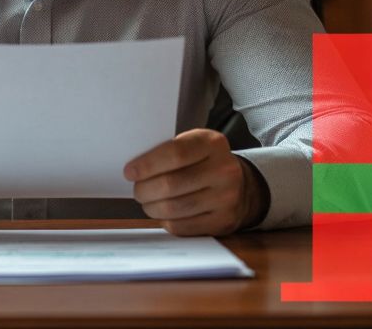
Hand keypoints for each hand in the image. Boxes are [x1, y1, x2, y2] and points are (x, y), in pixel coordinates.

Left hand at [124, 128, 266, 236]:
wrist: (242, 186)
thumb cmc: (206, 162)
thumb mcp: (195, 144)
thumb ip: (170, 151)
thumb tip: (135, 170)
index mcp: (213, 144)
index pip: (175, 153)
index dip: (147, 164)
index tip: (130, 172)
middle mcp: (224, 170)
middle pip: (170, 184)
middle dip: (144, 189)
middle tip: (137, 190)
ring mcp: (226, 198)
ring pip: (173, 208)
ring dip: (152, 207)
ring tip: (148, 202)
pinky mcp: (222, 222)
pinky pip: (182, 227)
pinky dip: (166, 221)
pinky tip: (165, 213)